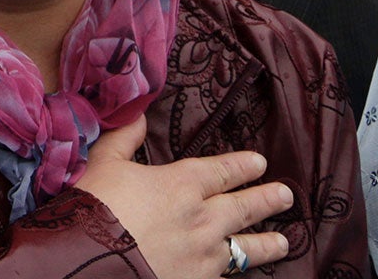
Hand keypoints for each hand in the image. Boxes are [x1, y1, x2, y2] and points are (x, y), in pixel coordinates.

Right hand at [74, 118, 292, 278]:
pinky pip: (228, 278)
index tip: (259, 162)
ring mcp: (204, 256)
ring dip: (266, 244)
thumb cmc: (96, 207)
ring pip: (245, 248)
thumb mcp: (104, 163)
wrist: (92, 261)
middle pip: (242, 207)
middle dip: (265, 200)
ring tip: (283, 242)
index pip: (220, 171)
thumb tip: (138, 115)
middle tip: (285, 195)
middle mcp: (201, 219)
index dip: (241, 166)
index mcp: (181, 185)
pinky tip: (247, 274)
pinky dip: (241, 274)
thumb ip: (124, 137)